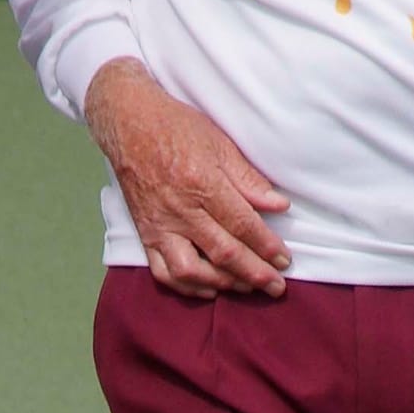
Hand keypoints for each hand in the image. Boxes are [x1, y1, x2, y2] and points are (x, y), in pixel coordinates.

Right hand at [84, 59, 291, 300]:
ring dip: (223, 284)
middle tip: (277, 286)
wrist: (128, 124)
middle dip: (255, 274)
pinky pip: (163, 271)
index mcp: (203, 184)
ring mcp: (160, 225)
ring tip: (246, 287)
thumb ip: (248, 180)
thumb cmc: (176, 128)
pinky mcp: (145, 234)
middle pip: (223, 253)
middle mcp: (180, 211)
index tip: (285, 261)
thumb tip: (279, 206)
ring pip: (191, 271)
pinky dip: (187, 287)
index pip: (242, 225)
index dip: (267, 247)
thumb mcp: (220, 144)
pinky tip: (209, 288)